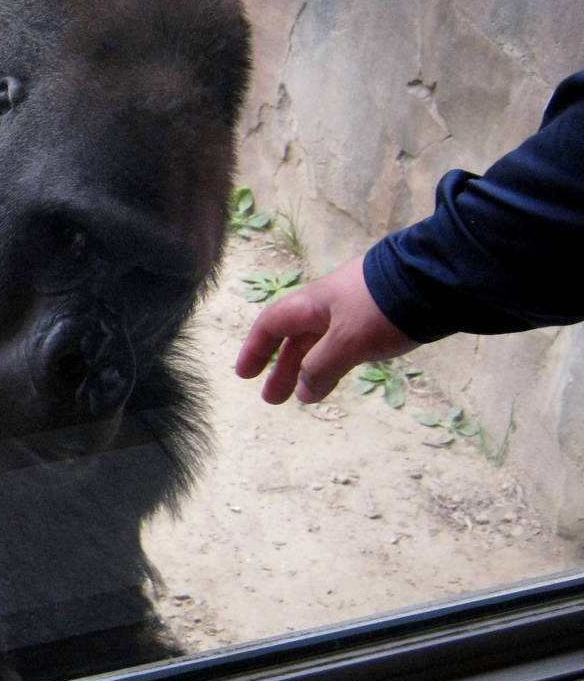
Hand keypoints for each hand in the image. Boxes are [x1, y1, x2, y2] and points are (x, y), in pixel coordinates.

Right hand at [235, 256, 418, 403]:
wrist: (435, 281)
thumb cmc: (381, 309)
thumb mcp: (346, 341)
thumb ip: (321, 367)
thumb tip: (304, 392)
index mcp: (311, 303)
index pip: (271, 325)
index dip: (255, 350)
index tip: (245, 375)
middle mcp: (327, 304)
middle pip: (295, 338)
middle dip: (282, 368)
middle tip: (273, 399)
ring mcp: (353, 310)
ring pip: (321, 342)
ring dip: (309, 368)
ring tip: (306, 396)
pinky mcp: (378, 317)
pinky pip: (344, 342)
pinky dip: (334, 361)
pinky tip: (339, 374)